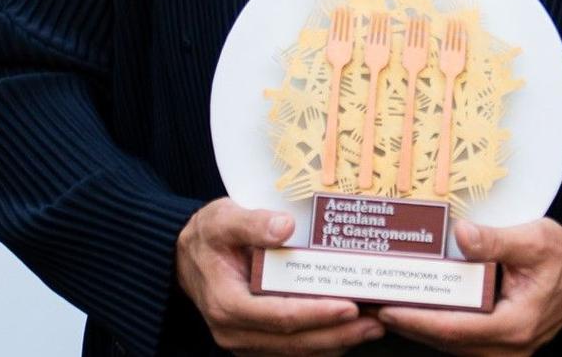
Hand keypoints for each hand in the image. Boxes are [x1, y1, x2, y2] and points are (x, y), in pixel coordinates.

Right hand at [174, 198, 384, 354]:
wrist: (185, 257)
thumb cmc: (207, 236)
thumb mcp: (223, 219)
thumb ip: (252, 222)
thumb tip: (285, 227)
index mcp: (227, 304)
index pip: (280, 316)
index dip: (317, 314)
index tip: (350, 306)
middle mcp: (234, 331)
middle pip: (294, 342)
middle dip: (338, 334)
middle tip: (376, 322)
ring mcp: (244, 341)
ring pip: (296, 351)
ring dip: (336, 342)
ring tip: (372, 326)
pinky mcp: (255, 341)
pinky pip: (291, 349)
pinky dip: (322, 342)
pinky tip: (348, 330)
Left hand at [376, 218, 561, 355]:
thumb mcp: (535, 239)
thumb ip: (497, 240)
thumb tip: (463, 234)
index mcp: (516, 324)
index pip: (455, 329)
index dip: (418, 321)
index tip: (389, 309)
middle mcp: (510, 346)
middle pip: (448, 343)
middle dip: (410, 326)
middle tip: (375, 308)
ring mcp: (507, 350)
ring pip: (454, 346)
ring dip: (422, 330)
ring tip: (389, 309)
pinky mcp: (502, 345)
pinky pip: (464, 342)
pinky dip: (439, 329)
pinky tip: (419, 313)